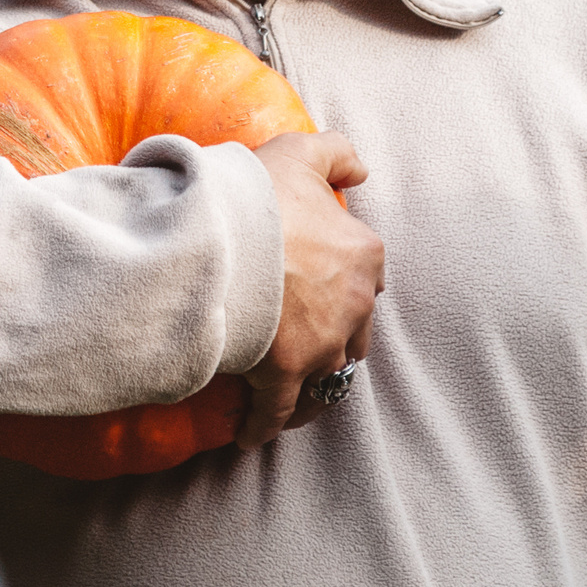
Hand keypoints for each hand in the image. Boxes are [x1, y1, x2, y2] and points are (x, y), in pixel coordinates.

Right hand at [236, 131, 378, 448]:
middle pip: (352, 336)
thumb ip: (336, 154)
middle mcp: (354, 303)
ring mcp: (322, 343)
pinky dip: (264, 425)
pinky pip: (278, 410)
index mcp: (363, 254)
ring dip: (306, 390)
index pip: (367, 280)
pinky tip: (249, 435)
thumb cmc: (257, 192)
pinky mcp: (284, 373)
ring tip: (285, 398)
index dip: (345, 289)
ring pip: (323, 379)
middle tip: (304, 349)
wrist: (218, 234)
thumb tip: (361, 171)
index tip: (323, 296)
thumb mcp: (300, 151)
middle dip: (332, 345)